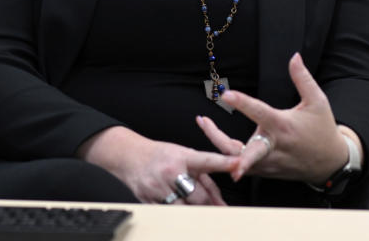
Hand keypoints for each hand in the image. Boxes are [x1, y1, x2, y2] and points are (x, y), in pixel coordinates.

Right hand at [77, 126, 234, 204]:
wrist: (129, 155)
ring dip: (193, 212)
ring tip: (198, 211)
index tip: (239, 163)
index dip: (224, 162)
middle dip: (208, 204)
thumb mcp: (184, 156)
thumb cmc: (161, 155)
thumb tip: (220, 201)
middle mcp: (170, 172)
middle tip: (216, 210)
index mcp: (182, 157)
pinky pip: (168, 214)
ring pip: (183, 209)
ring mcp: (158, 187)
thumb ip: (205, 177)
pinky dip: (177, 214)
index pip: (207, 160)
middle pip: (197, 197)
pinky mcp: (148, 200)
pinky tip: (179, 209)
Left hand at [196, 52, 359, 183]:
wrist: (330, 163)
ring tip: (203, 122)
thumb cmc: (323, 129)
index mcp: (284, 127)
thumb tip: (294, 56)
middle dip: (228, 147)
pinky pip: (241, 165)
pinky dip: (226, 154)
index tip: (226, 94)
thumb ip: (302, 78)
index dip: (242, 103)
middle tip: (214, 139)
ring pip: (238, 158)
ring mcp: (268, 163)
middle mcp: (274, 147)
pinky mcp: (264, 171)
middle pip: (247, 151)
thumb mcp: (318, 101)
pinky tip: (214, 137)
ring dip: (218, 143)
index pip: (259, 113)